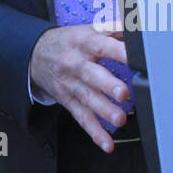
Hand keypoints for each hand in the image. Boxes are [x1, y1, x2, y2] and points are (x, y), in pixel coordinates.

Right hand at [30, 24, 130, 152]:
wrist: (35, 54)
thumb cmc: (69, 42)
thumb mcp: (87, 30)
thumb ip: (113, 29)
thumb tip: (137, 28)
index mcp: (82, 42)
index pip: (101, 45)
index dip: (117, 51)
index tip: (134, 57)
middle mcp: (75, 63)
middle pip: (91, 74)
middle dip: (108, 84)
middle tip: (124, 93)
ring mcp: (70, 83)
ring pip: (87, 98)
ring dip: (104, 110)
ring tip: (120, 120)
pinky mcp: (68, 100)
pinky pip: (81, 117)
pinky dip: (94, 131)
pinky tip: (107, 143)